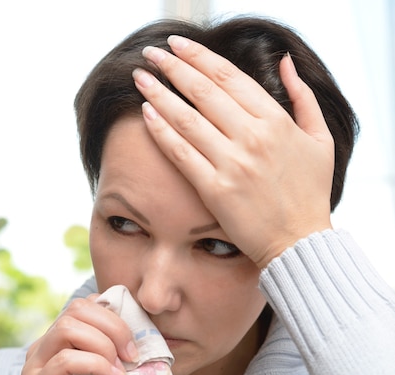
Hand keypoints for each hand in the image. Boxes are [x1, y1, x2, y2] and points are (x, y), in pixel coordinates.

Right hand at [0, 296, 135, 374]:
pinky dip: (95, 364)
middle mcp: (45, 349)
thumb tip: (143, 353)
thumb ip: (115, 369)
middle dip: (114, 325)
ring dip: (104, 342)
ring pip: (68, 327)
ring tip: (122, 366)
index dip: (115, 314)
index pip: (85, 306)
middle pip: (78, 309)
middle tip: (133, 352)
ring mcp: (37, 367)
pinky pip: (64, 362)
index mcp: (61, 345)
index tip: (137, 338)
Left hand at [133, 36, 334, 267]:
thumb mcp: (320, 140)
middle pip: (203, 91)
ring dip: (159, 94)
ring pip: (187, 119)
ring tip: (140, 78)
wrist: (300, 242)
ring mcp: (233, 164)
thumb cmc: (311, 194)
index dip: (199, 57)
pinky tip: (146, 114)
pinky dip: (162, 132)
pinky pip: (182, 154)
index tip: (178, 46)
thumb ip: (304, 97)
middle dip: (173, 67)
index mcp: (277, 121)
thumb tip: (286, 61)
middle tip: (150, 54)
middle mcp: (253, 137)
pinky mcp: (216, 190)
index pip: (229, 77)